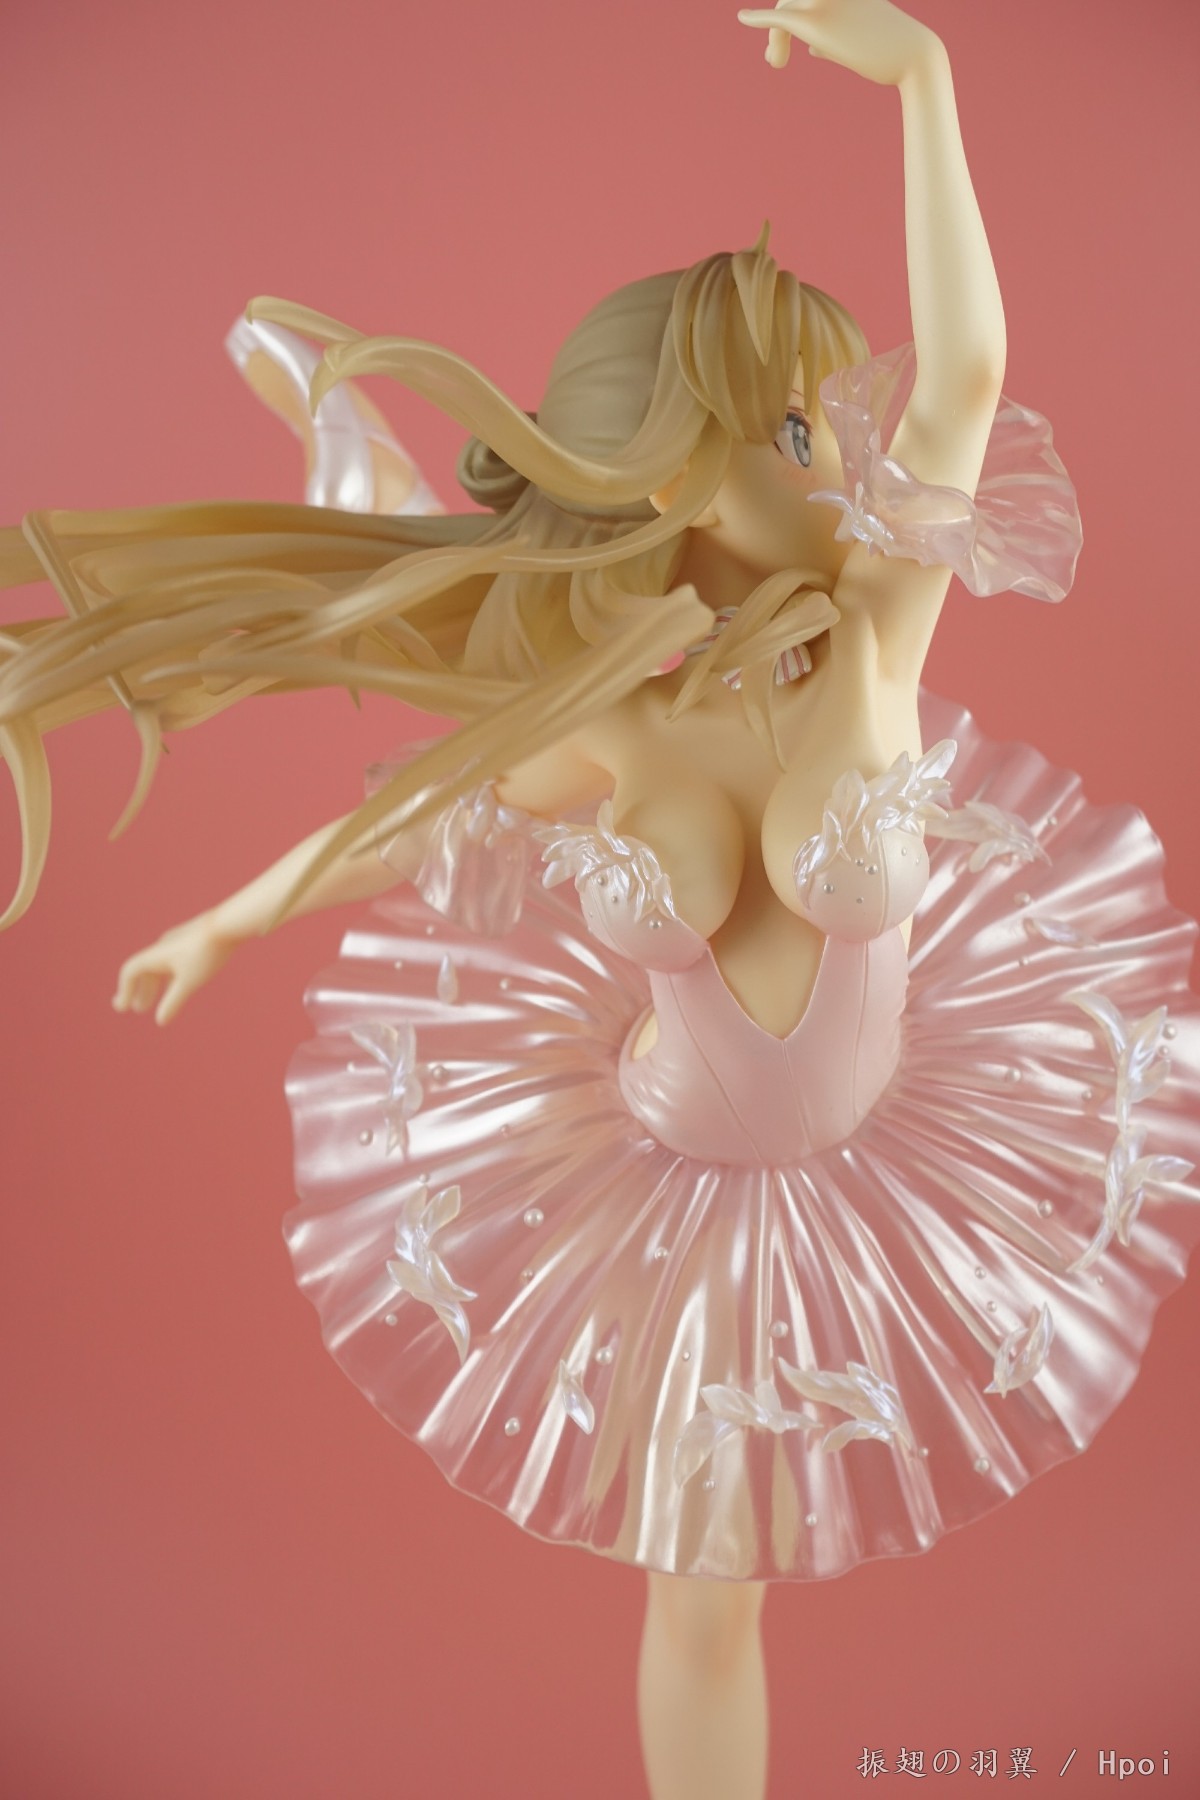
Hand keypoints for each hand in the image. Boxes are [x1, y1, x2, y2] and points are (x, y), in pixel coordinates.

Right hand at [112, 913, 241, 1025]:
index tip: (123, 1007)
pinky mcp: (193, 941)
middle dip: (140, 991)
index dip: (125, 990)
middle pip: (145, 971)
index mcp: (156, 955)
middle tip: (137, 1009)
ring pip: (160, 967)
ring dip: (155, 985)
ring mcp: (178, 943)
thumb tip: (160, 1021)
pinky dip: (170, 977)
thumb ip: (173, 1001)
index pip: (131, 972)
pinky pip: (174, 962)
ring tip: (154, 1002)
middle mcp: (163, 947)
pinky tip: (179, 985)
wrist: (230, 923)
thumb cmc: (207, 953)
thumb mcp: (189, 982)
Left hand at [738, 0, 939, 86]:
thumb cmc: (891, 50)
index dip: (788, 12)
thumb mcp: (860, 36)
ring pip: (784, 11)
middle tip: (775, 61)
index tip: (780, 37)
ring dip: (774, 40)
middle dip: (777, 28)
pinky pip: (778, 17)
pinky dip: (757, 18)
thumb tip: (811, 46)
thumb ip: (831, 36)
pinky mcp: (816, 21)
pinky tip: (743, 18)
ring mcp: (823, 0)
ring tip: (775, 63)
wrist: (913, 55)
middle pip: (790, 0)